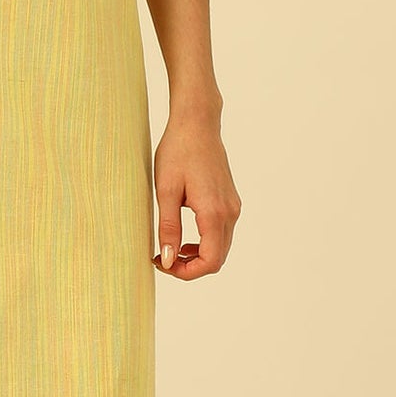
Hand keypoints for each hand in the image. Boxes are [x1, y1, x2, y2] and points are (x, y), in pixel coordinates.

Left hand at [152, 108, 239, 279]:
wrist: (197, 123)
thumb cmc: (178, 152)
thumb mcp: (166, 192)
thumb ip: (168, 228)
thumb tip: (168, 259)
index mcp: (214, 212)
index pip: (210, 261)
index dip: (186, 273)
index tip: (162, 264)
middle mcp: (230, 212)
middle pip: (218, 259)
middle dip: (190, 267)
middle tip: (162, 258)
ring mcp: (233, 206)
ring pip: (221, 248)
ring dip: (197, 256)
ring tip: (169, 248)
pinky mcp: (230, 201)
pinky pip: (221, 233)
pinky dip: (204, 243)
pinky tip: (183, 236)